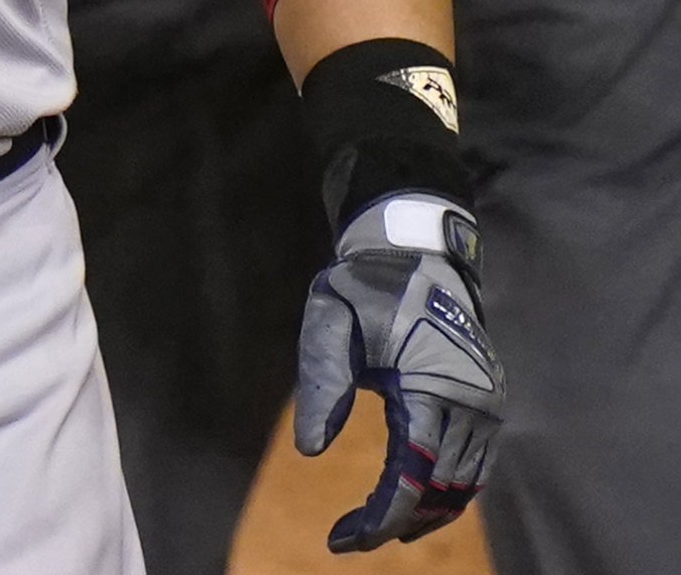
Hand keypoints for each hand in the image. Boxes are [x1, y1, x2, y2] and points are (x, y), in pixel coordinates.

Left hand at [296, 193, 503, 551]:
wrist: (415, 256)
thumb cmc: (364, 288)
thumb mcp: (329, 322)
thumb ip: (321, 382)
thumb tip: (309, 451)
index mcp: (432, 385)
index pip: (414, 471)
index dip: (381, 514)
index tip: (343, 540)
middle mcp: (472, 403)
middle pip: (441, 488)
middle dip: (396, 521)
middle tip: (348, 539)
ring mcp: (486, 405)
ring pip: (465, 486)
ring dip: (425, 514)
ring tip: (376, 530)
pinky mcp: (488, 403)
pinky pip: (476, 466)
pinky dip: (447, 492)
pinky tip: (413, 504)